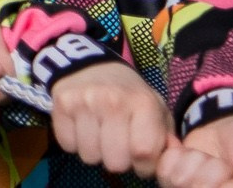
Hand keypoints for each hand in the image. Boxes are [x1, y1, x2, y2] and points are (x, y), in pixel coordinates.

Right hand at [47, 61, 174, 179]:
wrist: (90, 66)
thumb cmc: (129, 95)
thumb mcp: (155, 110)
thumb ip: (166, 138)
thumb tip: (171, 161)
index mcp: (142, 103)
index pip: (144, 154)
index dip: (144, 166)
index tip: (141, 159)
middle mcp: (113, 101)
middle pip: (116, 162)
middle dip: (119, 160)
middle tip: (118, 145)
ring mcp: (85, 101)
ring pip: (90, 157)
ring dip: (96, 152)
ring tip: (100, 135)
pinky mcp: (62, 104)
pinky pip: (68, 145)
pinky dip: (74, 142)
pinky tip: (82, 128)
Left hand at [155, 139, 232, 187]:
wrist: (224, 121)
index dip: (230, 183)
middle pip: (199, 187)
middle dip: (212, 170)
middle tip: (224, 163)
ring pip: (179, 180)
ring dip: (194, 160)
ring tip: (208, 157)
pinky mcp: (171, 178)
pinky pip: (164, 170)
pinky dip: (175, 155)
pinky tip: (187, 151)